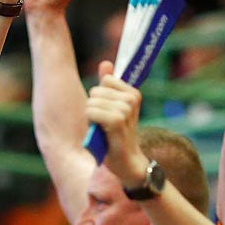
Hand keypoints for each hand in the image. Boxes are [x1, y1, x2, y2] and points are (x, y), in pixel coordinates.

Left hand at [84, 63, 149, 189]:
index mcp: (133, 93)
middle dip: (94, 107)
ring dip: (92, 117)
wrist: (126, 161)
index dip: (100, 96)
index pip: (105, 80)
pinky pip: (92, 112)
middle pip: (96, 91)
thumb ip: (109, 85)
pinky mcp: (117, 121)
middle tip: (105, 124)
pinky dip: (91, 122)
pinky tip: (101, 133)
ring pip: (92, 101)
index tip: (109, 111)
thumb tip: (105, 63)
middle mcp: (132, 98)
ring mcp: (125, 109)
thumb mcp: (113, 107)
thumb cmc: (117, 136)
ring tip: (104, 129)